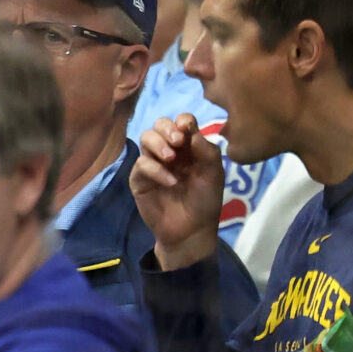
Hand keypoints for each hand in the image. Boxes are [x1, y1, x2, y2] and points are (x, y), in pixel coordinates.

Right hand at [132, 113, 225, 270]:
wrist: (191, 230)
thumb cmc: (205, 200)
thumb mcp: (213, 173)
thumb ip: (205, 149)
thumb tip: (189, 128)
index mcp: (189, 147)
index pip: (181, 122)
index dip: (182, 121)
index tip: (187, 130)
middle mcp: (170, 151)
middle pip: (159, 125)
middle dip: (167, 129)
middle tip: (178, 142)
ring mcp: (153, 164)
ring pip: (146, 138)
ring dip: (158, 145)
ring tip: (171, 159)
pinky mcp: (139, 179)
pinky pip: (141, 164)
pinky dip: (155, 170)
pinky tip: (170, 182)